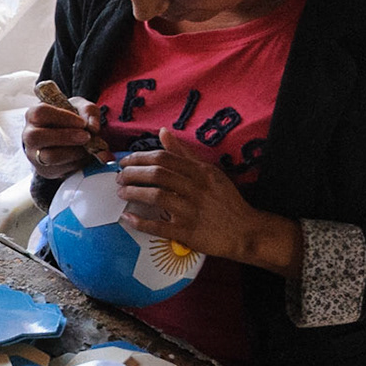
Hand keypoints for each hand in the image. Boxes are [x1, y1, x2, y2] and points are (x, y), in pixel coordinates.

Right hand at [23, 98, 106, 179]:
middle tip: (86, 137)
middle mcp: (29, 135)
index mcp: (33, 115)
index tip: (82, 122)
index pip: (40, 113)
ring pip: (49, 156)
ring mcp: (34, 155)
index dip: (63, 118)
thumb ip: (89, 112)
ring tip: (88, 147)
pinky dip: (77, 163)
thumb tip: (93, 128)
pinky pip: (60, 170)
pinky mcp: (44, 170)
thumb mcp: (81, 108)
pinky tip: (84, 156)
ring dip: (74, 152)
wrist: (66, 139)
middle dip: (65, 137)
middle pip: (37, 137)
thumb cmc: (70, 120)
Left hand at [116, 128, 301, 272]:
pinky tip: (128, 218)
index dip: (138, 158)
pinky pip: (159, 226)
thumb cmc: (225, 200)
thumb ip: (184, 153)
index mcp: (202, 172)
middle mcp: (197, 189)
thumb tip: (163, 132)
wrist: (246, 232)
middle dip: (132, 174)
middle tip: (119, 177)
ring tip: (121, 193)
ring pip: (156, 197)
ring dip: (133, 193)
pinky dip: (141, 222)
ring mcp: (193, 211)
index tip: (124, 162)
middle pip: (157, 175)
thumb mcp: (210, 172)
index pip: (164, 158)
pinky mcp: (189, 233)